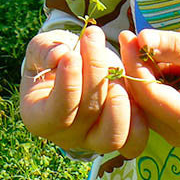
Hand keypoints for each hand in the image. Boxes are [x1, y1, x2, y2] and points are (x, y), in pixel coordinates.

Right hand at [19, 27, 147, 156]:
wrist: (80, 64)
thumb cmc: (57, 57)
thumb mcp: (42, 47)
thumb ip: (44, 50)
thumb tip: (59, 56)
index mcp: (39, 118)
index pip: (56, 112)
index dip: (67, 84)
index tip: (72, 55)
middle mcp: (66, 136)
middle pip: (87, 114)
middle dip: (94, 72)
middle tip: (95, 39)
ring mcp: (94, 140)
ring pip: (112, 136)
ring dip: (119, 98)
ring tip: (117, 68)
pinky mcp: (121, 136)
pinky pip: (134, 140)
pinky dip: (139, 115)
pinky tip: (133, 85)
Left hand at [119, 29, 179, 153]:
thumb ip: (177, 47)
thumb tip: (141, 37)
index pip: (150, 94)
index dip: (135, 65)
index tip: (129, 36)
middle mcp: (179, 134)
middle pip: (142, 100)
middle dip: (134, 67)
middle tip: (129, 35)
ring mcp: (175, 132)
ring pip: (143, 99)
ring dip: (142, 70)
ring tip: (144, 42)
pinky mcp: (173, 123)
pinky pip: (153, 99)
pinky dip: (152, 77)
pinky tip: (157, 57)